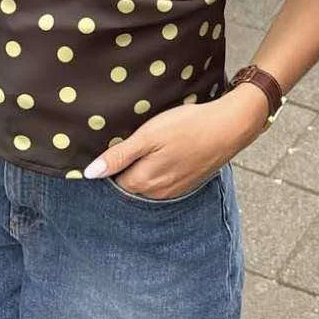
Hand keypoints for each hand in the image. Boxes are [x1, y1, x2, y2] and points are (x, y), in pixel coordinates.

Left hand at [82, 91, 260, 196]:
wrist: (229, 127)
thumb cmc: (187, 126)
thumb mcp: (148, 136)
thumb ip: (119, 156)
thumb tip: (89, 173)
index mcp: (144, 181)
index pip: (114, 179)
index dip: (113, 162)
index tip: (119, 143)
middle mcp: (158, 192)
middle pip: (131, 183)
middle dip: (128, 166)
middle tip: (137, 140)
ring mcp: (175, 190)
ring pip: (148, 183)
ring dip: (146, 168)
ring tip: (154, 144)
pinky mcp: (188, 183)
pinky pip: (165, 181)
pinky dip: (162, 169)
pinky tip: (170, 151)